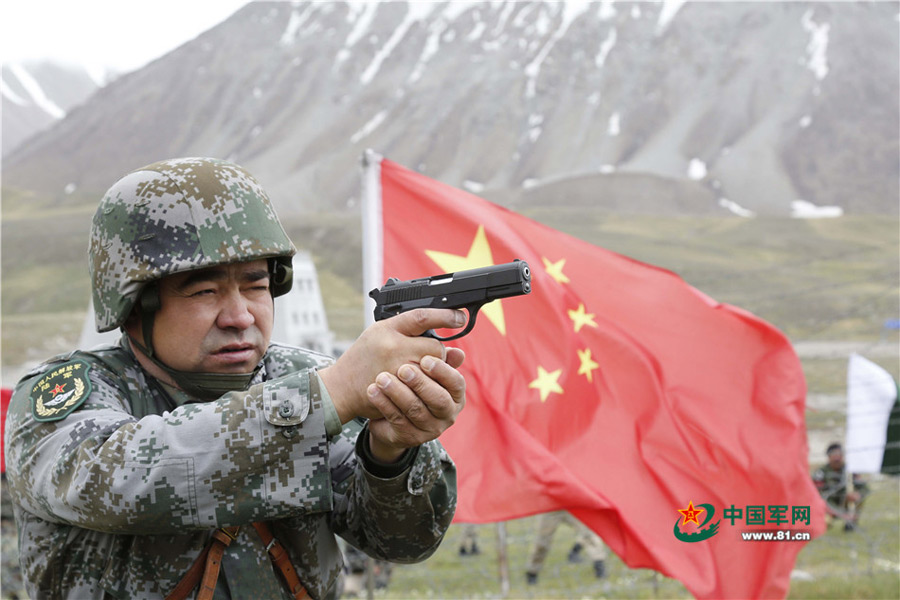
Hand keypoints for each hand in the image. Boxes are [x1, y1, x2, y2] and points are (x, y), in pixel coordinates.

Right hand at [318, 308, 465, 424]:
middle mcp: (391, 345)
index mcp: (387, 328)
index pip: (422, 317)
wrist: (340, 387)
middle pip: (434, 346)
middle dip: (436, 353)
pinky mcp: (397, 388)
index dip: (444, 316)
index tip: (459, 317)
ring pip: (431, 367)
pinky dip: (423, 385)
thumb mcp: (383, 337)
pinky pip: (423, 386)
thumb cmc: (363, 359)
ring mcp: (395, 368)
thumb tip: (455, 348)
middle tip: (424, 358)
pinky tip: (411, 385)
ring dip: (431, 371)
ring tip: (415, 371)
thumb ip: (415, 336)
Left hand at [365, 348, 465, 460]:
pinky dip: (384, 404)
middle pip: (438, 399)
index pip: (456, 383)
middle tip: (403, 369)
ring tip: (382, 378)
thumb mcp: (426, 371)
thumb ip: (438, 358)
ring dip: (397, 392)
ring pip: (415, 410)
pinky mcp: (411, 437)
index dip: (442, 371)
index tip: (424, 359)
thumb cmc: (414, 386)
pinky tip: (373, 391)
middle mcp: (448, 414)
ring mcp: (431, 429)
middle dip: (420, 383)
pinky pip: (398, 420)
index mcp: (456, 396)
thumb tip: (458, 352)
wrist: (393, 417)